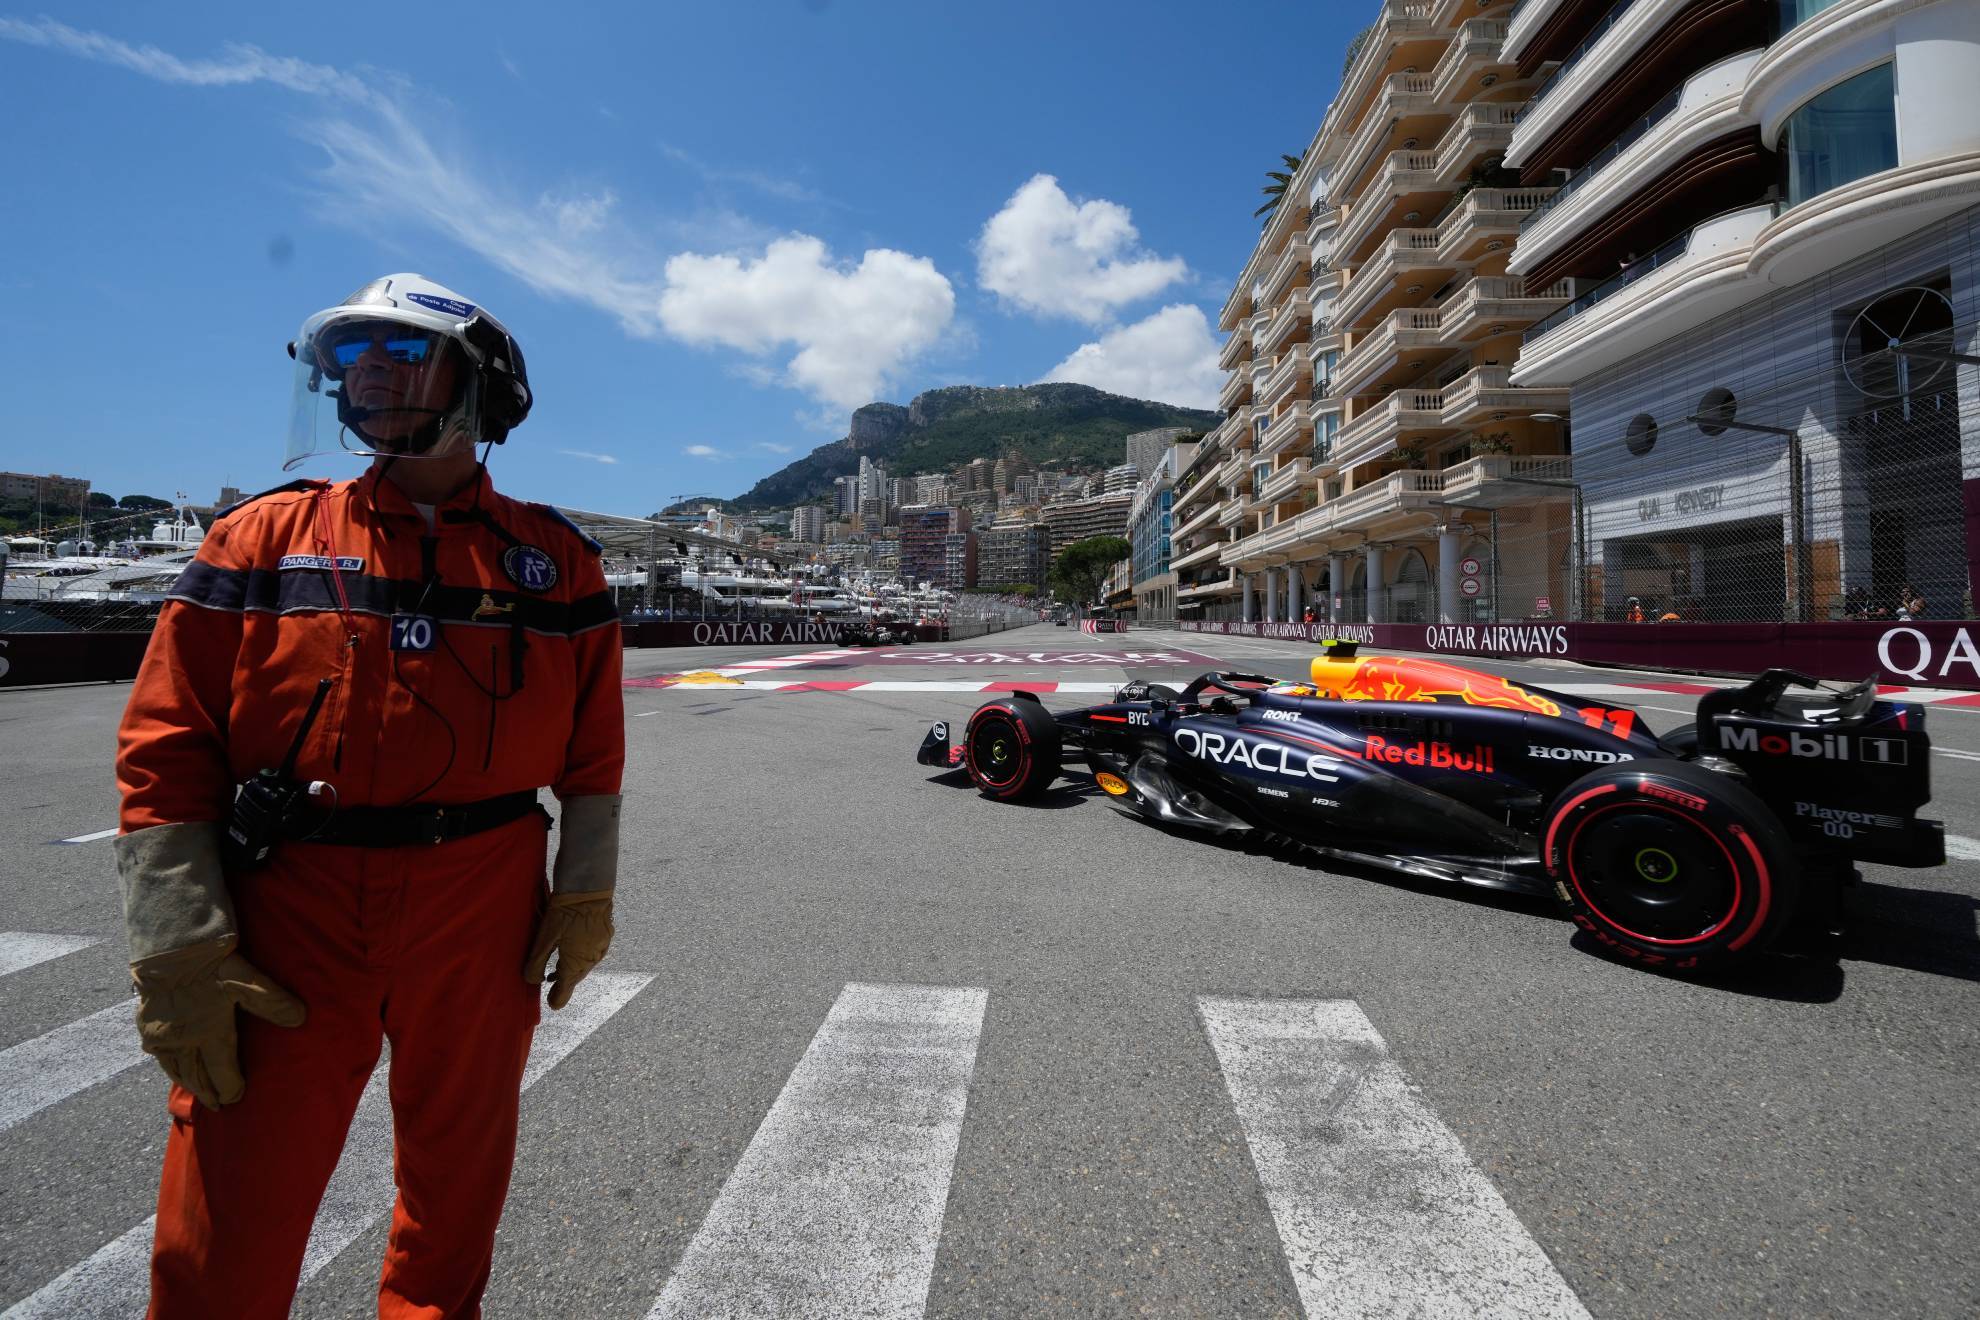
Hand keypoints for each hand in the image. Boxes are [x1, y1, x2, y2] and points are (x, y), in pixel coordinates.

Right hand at [131, 936, 306, 1108]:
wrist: (170, 947)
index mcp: (208, 1034)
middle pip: (197, 1077)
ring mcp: (161, 1036)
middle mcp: (182, 1042)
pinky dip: (170, 1066)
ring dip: (189, 1083)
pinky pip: (158, 1055)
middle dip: (209, 1092)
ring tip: (198, 1094)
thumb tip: (301, 1019)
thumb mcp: (248, 979)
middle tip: (218, 1106)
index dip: (230, 1087)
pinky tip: (173, 1067)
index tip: (236, 1097)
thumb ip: (273, 1001)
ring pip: (176, 1069)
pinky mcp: (145, 1025)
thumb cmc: (212, 964)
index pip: (222, 1072)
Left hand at [523, 890, 613, 1009]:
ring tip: (558, 969)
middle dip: (563, 983)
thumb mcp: (544, 938)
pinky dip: (581, 957)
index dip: (556, 998)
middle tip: (550, 985)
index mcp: (575, 964)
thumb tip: (533, 981)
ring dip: (572, 969)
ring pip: (584, 966)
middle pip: (575, 979)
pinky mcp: (606, 936)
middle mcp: (591, 960)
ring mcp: (601, 948)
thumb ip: (536, 963)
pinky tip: (573, 950)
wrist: (589, 887)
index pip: (565, 990)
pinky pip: (592, 954)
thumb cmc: (563, 912)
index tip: (550, 1004)